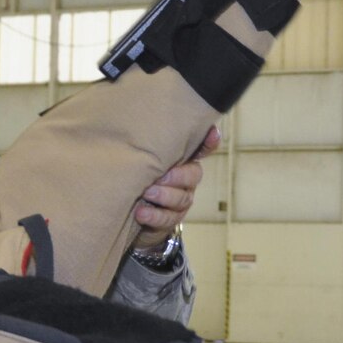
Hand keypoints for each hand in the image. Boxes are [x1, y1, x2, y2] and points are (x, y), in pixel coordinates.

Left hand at [133, 124, 220, 248]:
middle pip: (193, 175)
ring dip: (164, 195)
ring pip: (181, 198)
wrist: (130, 213)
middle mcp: (186, 180)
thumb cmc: (136, 179)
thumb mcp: (140, 161)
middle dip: (178, 176)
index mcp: (181, 161)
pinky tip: (141, 213)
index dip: (209, 142)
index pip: (201, 149)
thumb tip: (134, 122)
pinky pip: (168, 219)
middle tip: (160, 176)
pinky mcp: (170, 220)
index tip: (212, 133)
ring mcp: (180, 201)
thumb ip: (144, 148)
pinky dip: (154, 216)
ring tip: (147, 193)